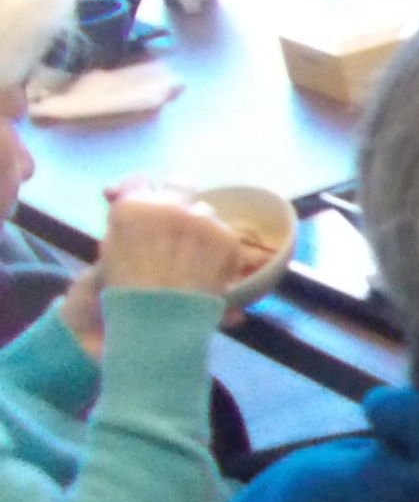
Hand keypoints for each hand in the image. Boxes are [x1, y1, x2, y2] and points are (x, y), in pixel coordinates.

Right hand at [93, 180, 240, 299]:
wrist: (159, 321)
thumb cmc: (124, 293)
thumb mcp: (107, 252)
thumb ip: (117, 219)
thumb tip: (113, 191)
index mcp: (132, 206)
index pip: (138, 180)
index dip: (141, 194)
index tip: (144, 210)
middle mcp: (168, 205)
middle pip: (179, 183)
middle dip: (177, 200)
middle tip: (174, 227)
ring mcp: (201, 219)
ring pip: (204, 210)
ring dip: (199, 227)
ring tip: (191, 258)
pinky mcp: (227, 238)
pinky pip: (225, 233)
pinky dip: (219, 249)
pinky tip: (208, 269)